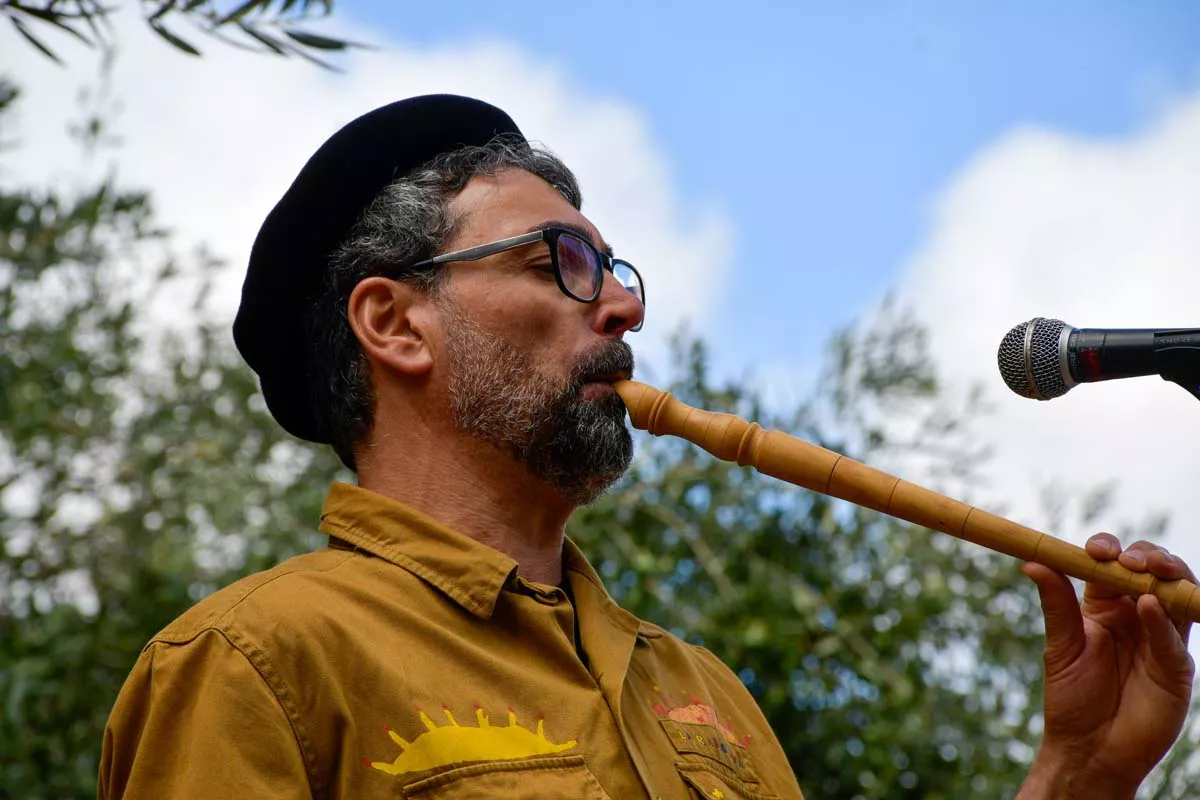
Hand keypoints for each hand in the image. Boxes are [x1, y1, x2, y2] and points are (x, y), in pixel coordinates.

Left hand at [1018, 535, 1194, 799]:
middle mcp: (1136, 616)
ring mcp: (1161, 638)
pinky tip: (1148, 607)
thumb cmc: (1071, 698)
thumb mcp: (1061, 646)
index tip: (1096, 550)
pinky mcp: (1176, 666)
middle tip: (1128, 560)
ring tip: (1147, 570)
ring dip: (1167, 575)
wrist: (1089, 748)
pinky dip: (1163, 620)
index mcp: (1104, 606)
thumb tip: (1031, 561)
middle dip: (1145, 556)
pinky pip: (1175, 637)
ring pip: (1175, 595)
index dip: (1108, 550)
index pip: (1112, 565)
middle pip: (1152, 571)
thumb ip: (1056, 604)